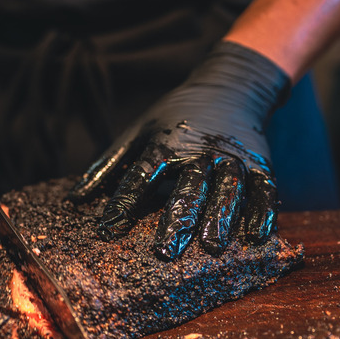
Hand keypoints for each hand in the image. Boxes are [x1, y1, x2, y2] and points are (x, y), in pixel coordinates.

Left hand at [70, 42, 290, 259]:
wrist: (231, 86)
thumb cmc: (176, 116)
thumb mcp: (138, 131)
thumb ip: (109, 165)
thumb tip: (75, 198)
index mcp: (166, 143)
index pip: (142, 175)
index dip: (124, 201)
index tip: (108, 228)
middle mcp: (201, 152)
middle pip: (188, 188)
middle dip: (176, 220)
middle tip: (164, 252)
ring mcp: (233, 159)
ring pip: (226, 190)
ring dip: (219, 219)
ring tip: (211, 247)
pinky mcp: (261, 164)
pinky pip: (265, 189)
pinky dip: (262, 211)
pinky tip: (257, 236)